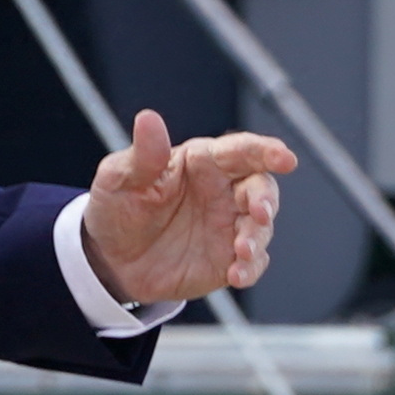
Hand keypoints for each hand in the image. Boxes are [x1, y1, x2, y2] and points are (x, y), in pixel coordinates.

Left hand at [78, 109, 297, 307]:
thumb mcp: (119, 178)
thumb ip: (142, 154)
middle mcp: (223, 190)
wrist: (110, 259)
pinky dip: (251, 268)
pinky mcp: (227, 258)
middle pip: (262, 187)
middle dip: (266, 199)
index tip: (285, 158)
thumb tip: (147, 118)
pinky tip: (237, 275)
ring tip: (241, 252)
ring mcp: (228, 225)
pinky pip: (252, 262)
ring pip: (261, 226)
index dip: (267, 151)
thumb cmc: (118, 207)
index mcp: (202, 162)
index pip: (241, 150)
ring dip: (257, 238)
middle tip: (259, 212)